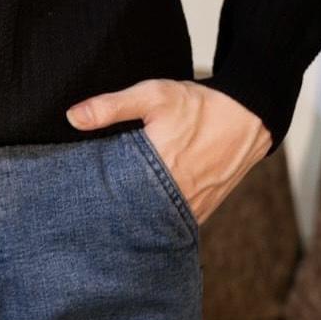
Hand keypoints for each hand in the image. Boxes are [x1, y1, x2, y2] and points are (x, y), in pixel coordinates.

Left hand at [64, 78, 271, 224]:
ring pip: (154, 223)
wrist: (248, 116)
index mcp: (160, 167)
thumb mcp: (152, 95)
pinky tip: (140, 216)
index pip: (116, 194)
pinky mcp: (204, 209)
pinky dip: (157, 221)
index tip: (76, 196)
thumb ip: (111, 107)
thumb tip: (72, 118)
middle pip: (133, 215)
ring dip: (134, 220)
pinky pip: (174, 224)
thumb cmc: (199, 105)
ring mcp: (193, 206)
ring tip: (108, 217)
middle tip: (87, 213)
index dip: (94, 198)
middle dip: (111, 214)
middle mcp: (178, 194)